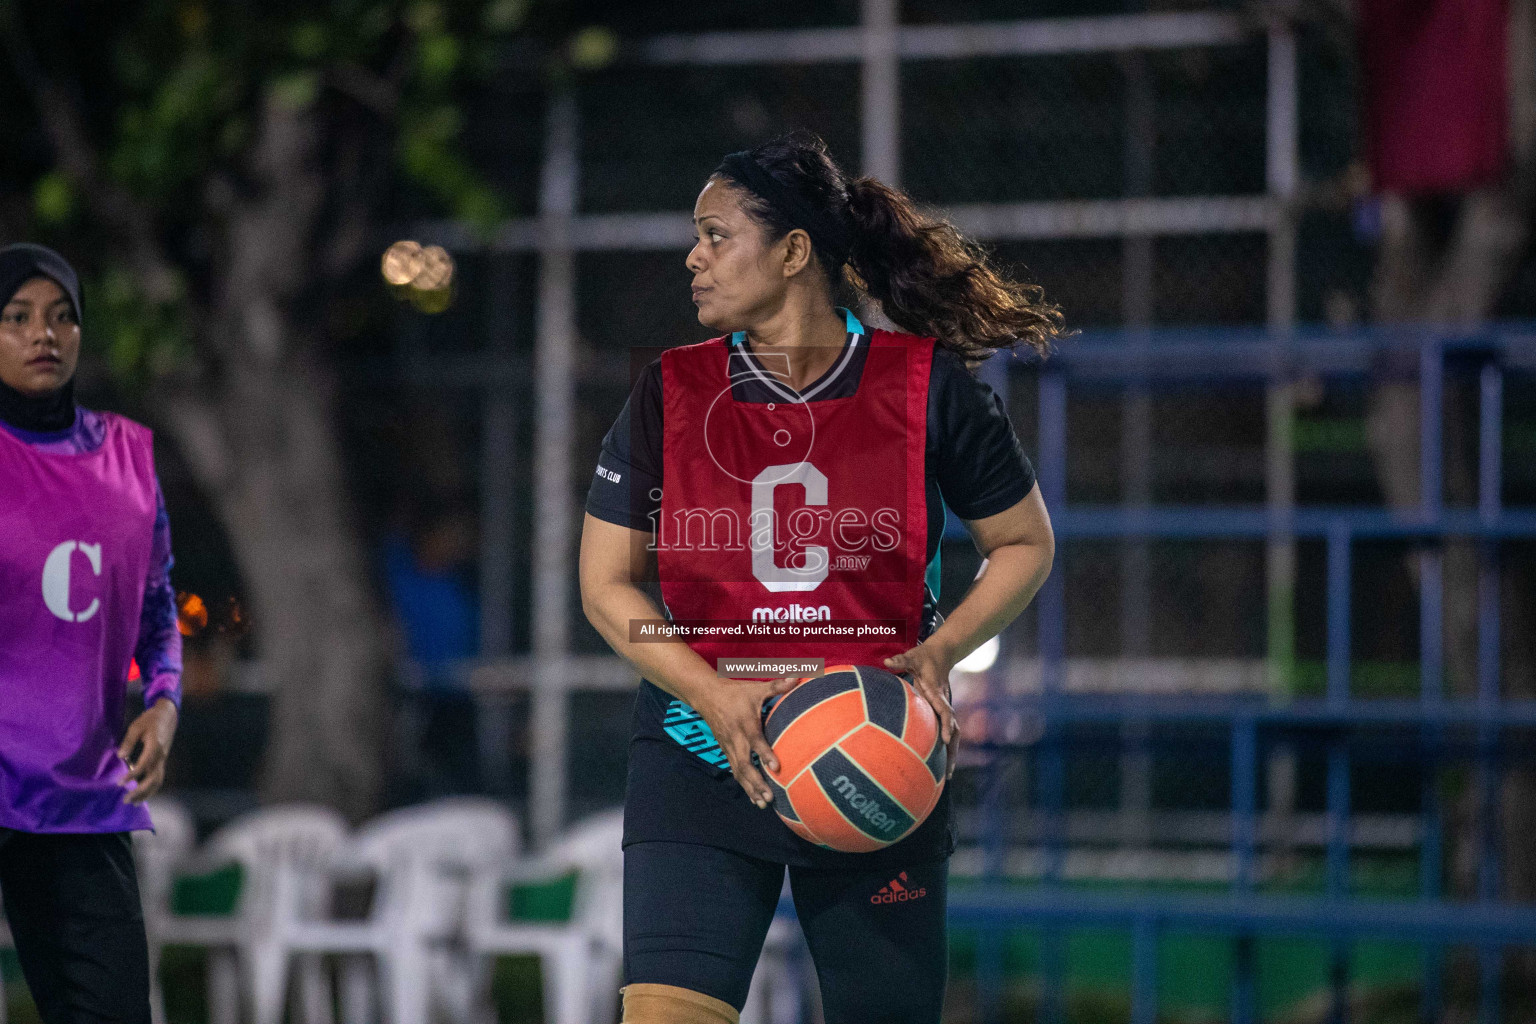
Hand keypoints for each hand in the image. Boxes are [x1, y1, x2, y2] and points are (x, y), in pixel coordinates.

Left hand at [119, 698, 177, 803]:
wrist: (168, 715)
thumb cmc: (150, 719)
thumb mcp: (136, 726)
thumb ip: (129, 742)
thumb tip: (121, 756)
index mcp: (154, 746)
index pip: (143, 765)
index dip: (132, 776)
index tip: (120, 783)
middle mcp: (161, 756)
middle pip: (153, 778)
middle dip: (140, 791)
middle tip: (126, 800)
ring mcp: (163, 759)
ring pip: (158, 781)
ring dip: (147, 793)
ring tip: (134, 802)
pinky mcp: (163, 760)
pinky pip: (159, 777)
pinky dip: (152, 788)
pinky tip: (143, 794)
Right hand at [696, 675, 801, 808]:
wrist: (706, 696)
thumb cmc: (736, 692)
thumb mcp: (756, 687)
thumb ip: (777, 685)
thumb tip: (798, 677)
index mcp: (745, 723)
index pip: (755, 741)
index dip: (765, 754)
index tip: (776, 767)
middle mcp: (736, 738)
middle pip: (745, 764)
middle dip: (757, 782)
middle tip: (769, 797)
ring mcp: (729, 746)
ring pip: (739, 772)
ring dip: (750, 788)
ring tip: (762, 804)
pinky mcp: (726, 750)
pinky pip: (735, 770)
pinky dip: (743, 785)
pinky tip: (753, 798)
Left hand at [884, 646, 959, 780]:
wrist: (941, 654)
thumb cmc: (923, 657)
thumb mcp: (912, 656)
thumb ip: (900, 660)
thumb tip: (887, 661)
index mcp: (937, 693)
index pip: (944, 712)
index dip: (946, 726)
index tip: (946, 740)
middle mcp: (944, 703)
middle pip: (954, 730)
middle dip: (952, 751)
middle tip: (948, 771)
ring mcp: (944, 709)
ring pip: (953, 734)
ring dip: (951, 754)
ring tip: (946, 775)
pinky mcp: (941, 712)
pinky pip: (946, 731)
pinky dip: (946, 747)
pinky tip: (939, 763)